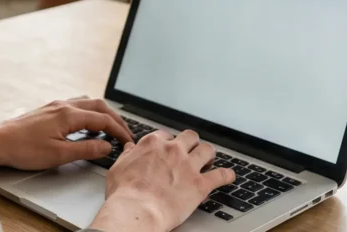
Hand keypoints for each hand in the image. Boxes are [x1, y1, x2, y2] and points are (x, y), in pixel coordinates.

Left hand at [0, 97, 134, 170]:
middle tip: (124, 133)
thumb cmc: (23, 149)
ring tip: (109, 129)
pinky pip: (76, 105)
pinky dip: (88, 113)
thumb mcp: (58, 155)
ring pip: (87, 103)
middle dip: (115, 119)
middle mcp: (63, 105)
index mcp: (69, 115)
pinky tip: (85, 126)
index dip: (119, 131)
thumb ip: (86, 149)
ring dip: (102, 114)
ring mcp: (55, 105)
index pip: (103, 120)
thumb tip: (106, 146)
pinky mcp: (48, 110)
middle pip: (99, 106)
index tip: (127, 141)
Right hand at [89, 130, 233, 231]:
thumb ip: (128, 156)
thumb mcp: (118, 168)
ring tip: (209, 160)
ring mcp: (188, 166)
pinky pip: (221, 175)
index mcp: (153, 144)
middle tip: (190, 151)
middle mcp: (173, 150)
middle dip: (191, 143)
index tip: (168, 149)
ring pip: (207, 150)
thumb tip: (131, 149)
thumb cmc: (125, 193)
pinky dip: (227, 175)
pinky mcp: (200, 184)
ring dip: (208, 155)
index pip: (166, 135)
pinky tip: (229, 177)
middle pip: (189, 137)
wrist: (137, 210)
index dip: (168, 143)